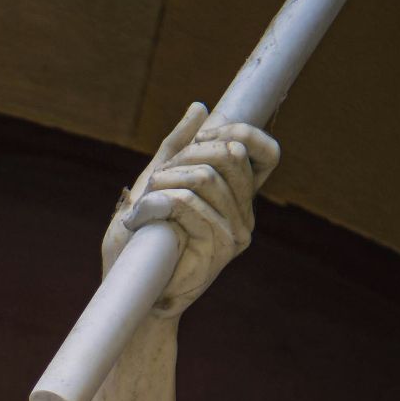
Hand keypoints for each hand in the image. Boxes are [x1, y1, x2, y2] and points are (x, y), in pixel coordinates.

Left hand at [102, 102, 278, 315]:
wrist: (133, 292)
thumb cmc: (140, 241)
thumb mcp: (155, 184)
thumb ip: (176, 148)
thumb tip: (201, 108)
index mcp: (235, 196)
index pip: (266, 152)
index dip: (239, 132)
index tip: (202, 137)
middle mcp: (243, 213)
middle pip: (229, 154)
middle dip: (184, 155)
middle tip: (156, 179)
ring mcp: (235, 232)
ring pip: (205, 177)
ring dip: (163, 181)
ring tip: (142, 204)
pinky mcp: (218, 248)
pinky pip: (188, 204)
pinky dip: (157, 202)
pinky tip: (141, 218)